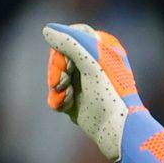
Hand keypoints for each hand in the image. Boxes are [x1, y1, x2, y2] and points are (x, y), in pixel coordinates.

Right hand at [45, 23, 163, 162]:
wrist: (116, 131)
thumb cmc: (110, 95)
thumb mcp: (91, 64)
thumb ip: (70, 43)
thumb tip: (47, 30)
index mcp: (104, 50)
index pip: (74, 35)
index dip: (63, 45)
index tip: (64, 60)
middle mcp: (94, 64)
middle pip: (60, 55)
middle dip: (56, 69)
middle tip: (57, 83)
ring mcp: (84, 83)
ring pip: (56, 76)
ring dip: (56, 87)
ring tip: (65, 97)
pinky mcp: (75, 101)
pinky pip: (56, 94)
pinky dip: (57, 100)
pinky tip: (64, 107)